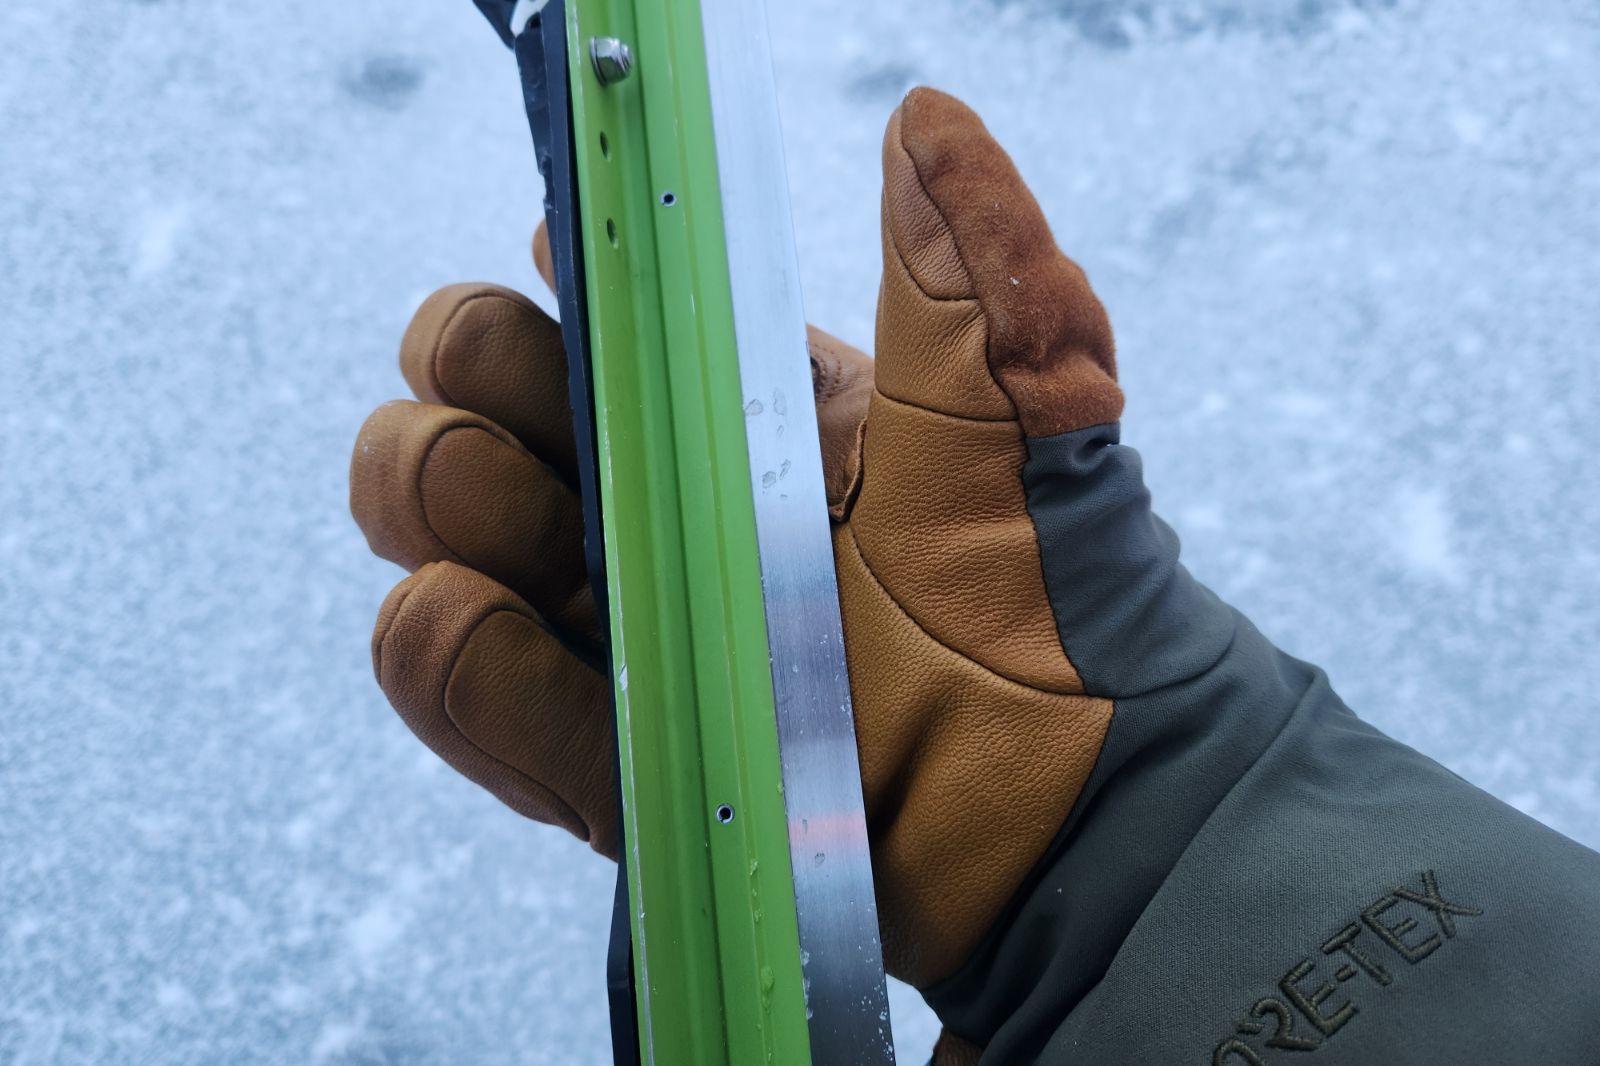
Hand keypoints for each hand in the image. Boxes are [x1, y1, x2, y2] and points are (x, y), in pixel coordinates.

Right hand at [352, 87, 1119, 992]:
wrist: (1071, 804)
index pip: (568, 319)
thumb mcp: (1014, 414)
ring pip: (430, 532)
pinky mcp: (593, 752)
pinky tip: (496, 622)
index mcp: (723, 412)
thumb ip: (965, 267)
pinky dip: (453, 648)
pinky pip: (455, 677)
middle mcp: (648, 509)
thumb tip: (930, 115)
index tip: (567, 277)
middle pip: (461, 409)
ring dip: (446, 515)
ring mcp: (609, 628)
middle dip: (471, 399)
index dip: (540, 290)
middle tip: (574, 449)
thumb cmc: (1049, 590)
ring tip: (554, 553)